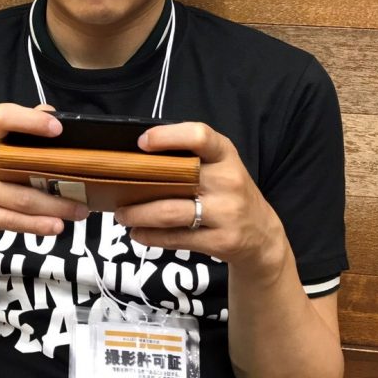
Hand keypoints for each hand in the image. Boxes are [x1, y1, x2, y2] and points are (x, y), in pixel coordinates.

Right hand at [0, 103, 88, 243]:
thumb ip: (27, 127)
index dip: (31, 121)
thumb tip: (53, 113)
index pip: (2, 117)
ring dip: (55, 207)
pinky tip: (56, 226)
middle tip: (87, 183)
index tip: (58, 129)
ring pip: (20, 198)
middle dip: (57, 175)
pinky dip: (37, 225)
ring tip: (80, 210)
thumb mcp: (4, 145)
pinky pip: (11, 220)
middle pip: (17, 165)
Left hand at [114, 122, 288, 278]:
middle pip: (176, 178)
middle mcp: (228, 181)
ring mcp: (227, 213)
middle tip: (115, 187)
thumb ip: (188, 157)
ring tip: (122, 215)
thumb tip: (136, 156)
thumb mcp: (219, 165)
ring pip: (169, 212)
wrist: (261, 234)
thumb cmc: (228, 191)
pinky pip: (176, 238)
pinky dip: (150, 237)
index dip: (167, 137)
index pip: (199, 136)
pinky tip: (138, 234)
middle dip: (138, 183)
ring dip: (138, 214)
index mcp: (225, 154)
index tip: (141, 143)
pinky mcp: (221, 241)